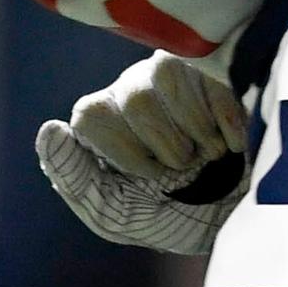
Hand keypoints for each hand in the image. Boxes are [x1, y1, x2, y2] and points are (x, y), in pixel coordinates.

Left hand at [32, 50, 246, 255]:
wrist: (237, 217)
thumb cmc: (170, 214)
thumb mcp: (115, 213)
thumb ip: (75, 178)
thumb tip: (49, 130)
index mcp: (100, 121)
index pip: (90, 115)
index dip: (126, 153)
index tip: (152, 179)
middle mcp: (129, 89)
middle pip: (134, 99)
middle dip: (168, 148)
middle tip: (185, 171)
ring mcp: (173, 73)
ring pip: (165, 77)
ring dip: (195, 132)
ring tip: (208, 155)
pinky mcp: (215, 69)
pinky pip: (210, 78)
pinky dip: (226, 122)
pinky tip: (233, 144)